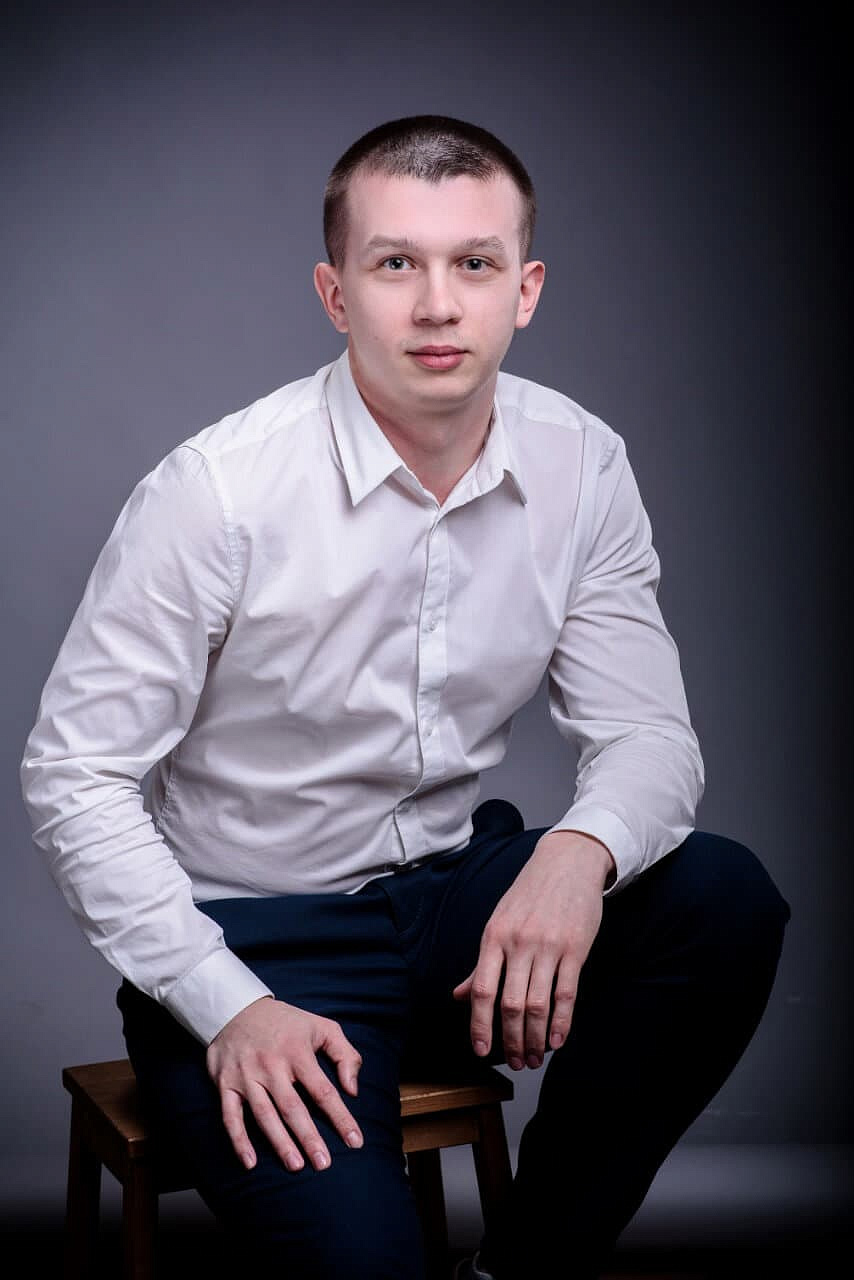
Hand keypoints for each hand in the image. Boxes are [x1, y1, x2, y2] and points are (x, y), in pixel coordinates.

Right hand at [205, 995, 363, 1171]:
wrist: (237, 1007)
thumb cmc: (286, 1023)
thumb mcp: (321, 1027)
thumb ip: (344, 1055)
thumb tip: (352, 1090)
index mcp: (297, 1052)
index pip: (323, 1090)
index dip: (340, 1117)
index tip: (355, 1142)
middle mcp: (272, 1065)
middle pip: (292, 1107)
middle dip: (309, 1137)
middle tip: (324, 1164)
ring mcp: (246, 1076)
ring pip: (264, 1114)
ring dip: (279, 1142)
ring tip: (296, 1166)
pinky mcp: (225, 1084)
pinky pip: (230, 1116)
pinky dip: (238, 1140)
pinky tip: (250, 1162)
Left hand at [452, 831, 613, 1068]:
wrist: (567, 862)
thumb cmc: (529, 894)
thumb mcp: (498, 922)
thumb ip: (481, 964)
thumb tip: (458, 995)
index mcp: (493, 937)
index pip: (483, 991)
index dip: (480, 1025)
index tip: (482, 1051)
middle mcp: (518, 943)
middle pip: (510, 1005)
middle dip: (511, 1041)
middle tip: (516, 1063)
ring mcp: (548, 946)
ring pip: (538, 1005)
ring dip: (534, 1039)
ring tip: (535, 1058)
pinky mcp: (575, 949)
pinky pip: (566, 994)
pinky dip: (562, 1023)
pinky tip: (557, 1041)